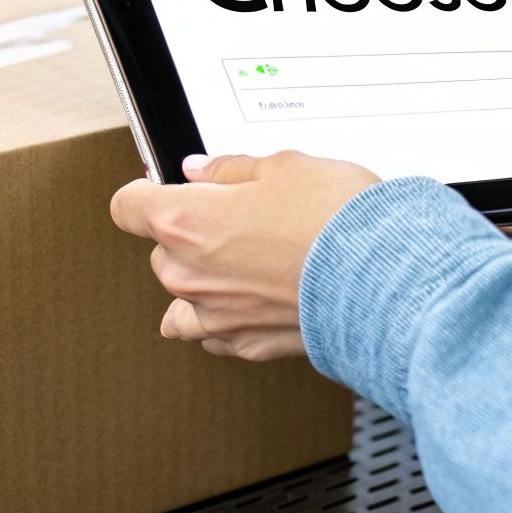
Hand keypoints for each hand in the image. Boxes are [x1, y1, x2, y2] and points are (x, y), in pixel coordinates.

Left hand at [110, 151, 380, 360]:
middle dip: (191, 232)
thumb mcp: (284, 166)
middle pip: (161, 251)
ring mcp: (215, 317)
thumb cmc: (336, 219)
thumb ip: (231, 170)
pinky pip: (216, 333)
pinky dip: (229, 316)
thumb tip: (205, 172)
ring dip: (205, 280)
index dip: (147, 189)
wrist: (385, 278)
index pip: (127, 205)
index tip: (164, 186)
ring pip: (183, 299)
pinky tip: (259, 296)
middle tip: (241, 216)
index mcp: (184, 222)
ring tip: (249, 261)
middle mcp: (187, 275)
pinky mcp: (247, 346)